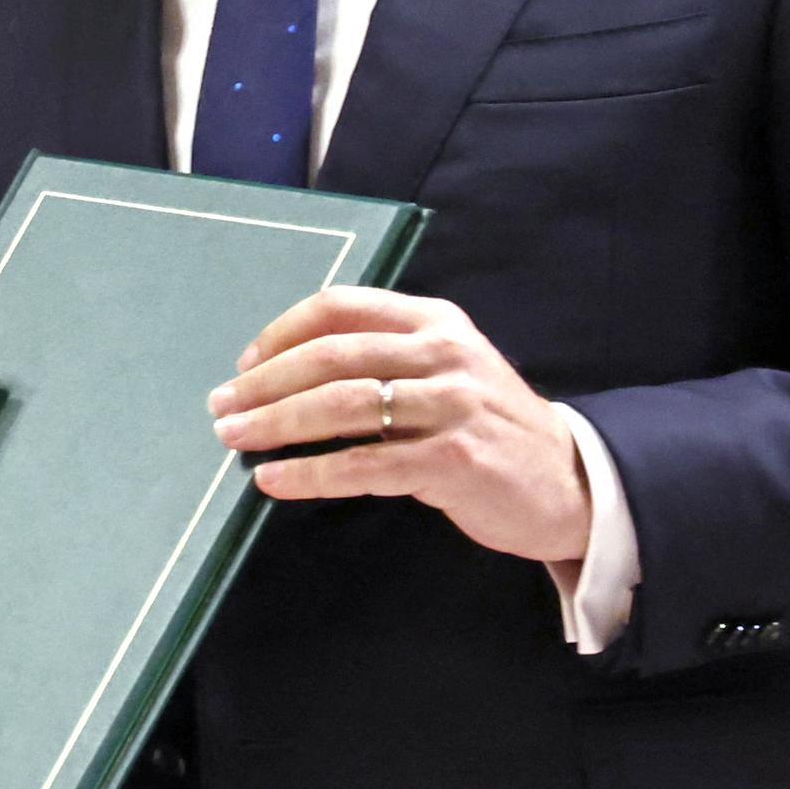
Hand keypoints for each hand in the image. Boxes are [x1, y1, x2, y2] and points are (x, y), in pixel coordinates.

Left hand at [207, 286, 591, 562]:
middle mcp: (443, 352)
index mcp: (434, 320)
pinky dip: (310, 473)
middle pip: (331, 355)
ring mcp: (452, 404)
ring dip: (277, 423)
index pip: (341, 307)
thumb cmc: (489, 428)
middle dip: (265, 383)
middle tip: (221, 409)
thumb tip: (288, 379)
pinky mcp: (455, 458)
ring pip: (342, 405)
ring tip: (235, 440)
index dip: (281, 334)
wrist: (568, 481)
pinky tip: (275, 480)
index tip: (243, 365)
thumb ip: (386, 360)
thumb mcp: (446, 371)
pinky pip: (363, 465)